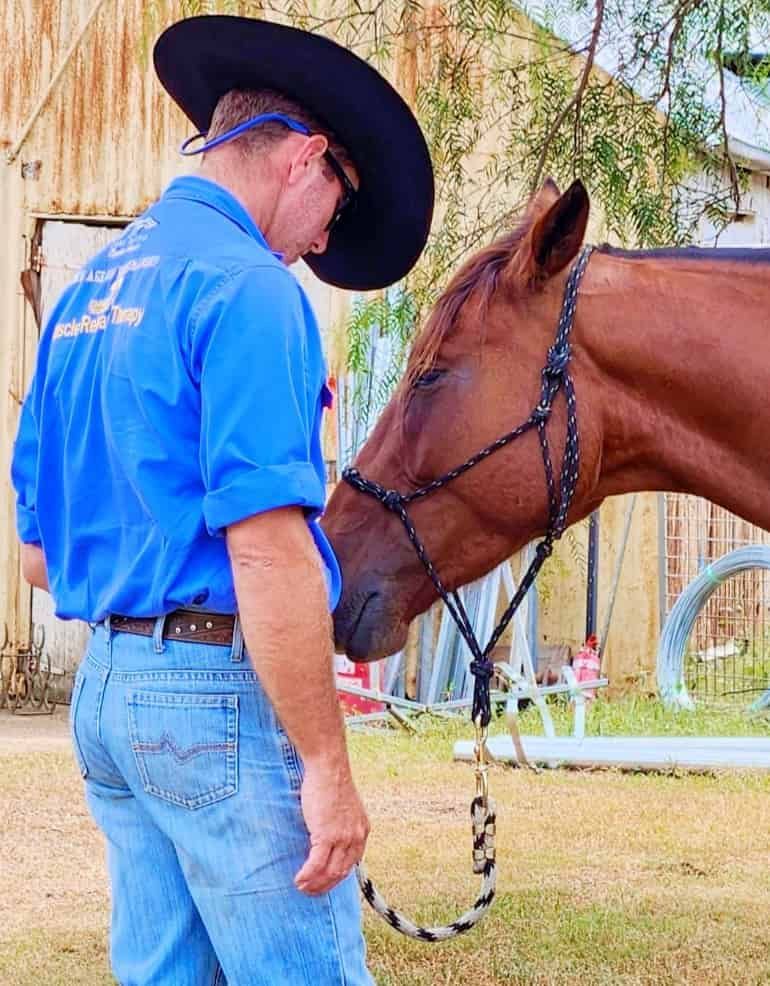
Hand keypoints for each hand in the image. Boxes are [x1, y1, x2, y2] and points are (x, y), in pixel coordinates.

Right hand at [294, 761, 369, 895]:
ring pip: (330, 872)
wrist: (329, 768)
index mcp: (362, 830)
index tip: (325, 881)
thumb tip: (330, 833)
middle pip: (342, 871)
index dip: (337, 875)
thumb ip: (342, 823)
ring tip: (302, 887)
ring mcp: (342, 838)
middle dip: (325, 885)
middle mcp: (356, 837)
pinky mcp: (327, 835)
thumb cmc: (332, 781)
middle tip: (311, 891)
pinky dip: (307, 875)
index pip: (352, 862)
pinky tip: (298, 879)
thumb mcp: (345, 806)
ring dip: (315, 884)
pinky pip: (316, 864)